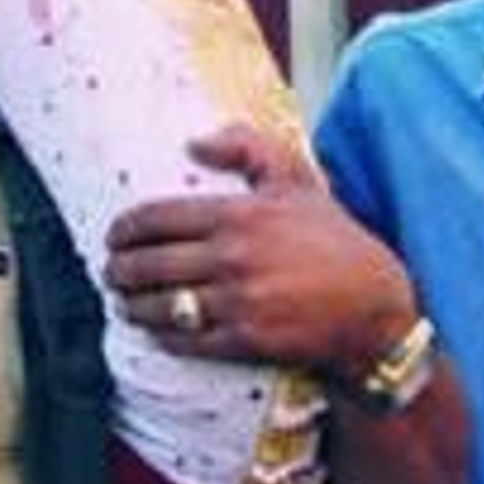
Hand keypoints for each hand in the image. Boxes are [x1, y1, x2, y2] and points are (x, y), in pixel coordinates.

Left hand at [104, 122, 418, 377]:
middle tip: (109, 271)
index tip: (113, 235)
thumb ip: (246, 146)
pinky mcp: (247, 341)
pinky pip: (190, 340)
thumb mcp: (296, 180)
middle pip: (152, 263)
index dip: (126, 228)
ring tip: (123, 302)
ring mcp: (238, 302)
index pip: (158, 217)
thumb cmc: (334, 240)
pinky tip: (156, 332)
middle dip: (120, 268)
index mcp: (237, 214)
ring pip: (164, 304)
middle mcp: (231, 257)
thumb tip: (193, 141)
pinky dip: (165, 336)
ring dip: (134, 304)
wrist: (374, 309)